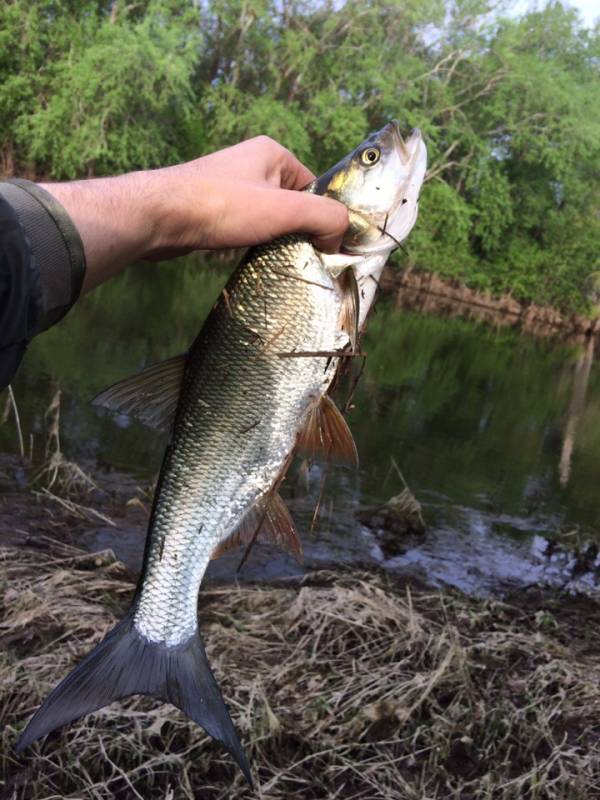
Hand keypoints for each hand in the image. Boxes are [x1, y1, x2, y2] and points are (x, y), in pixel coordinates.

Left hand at [40, 137, 348, 292]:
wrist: (158, 216)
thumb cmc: (222, 206)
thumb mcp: (284, 210)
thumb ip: (323, 217)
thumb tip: (341, 234)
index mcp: (273, 154)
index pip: (314, 187)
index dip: (322, 217)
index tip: (324, 247)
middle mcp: (252, 164)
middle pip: (293, 204)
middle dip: (297, 231)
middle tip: (300, 257)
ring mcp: (231, 186)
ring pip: (269, 219)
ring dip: (273, 240)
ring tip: (273, 259)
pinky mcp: (213, 209)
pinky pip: (246, 227)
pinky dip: (251, 243)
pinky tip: (248, 257)